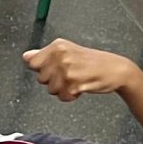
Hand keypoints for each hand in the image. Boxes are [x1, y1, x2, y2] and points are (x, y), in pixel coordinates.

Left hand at [22, 38, 141, 101]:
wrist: (117, 69)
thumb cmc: (93, 61)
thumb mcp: (68, 52)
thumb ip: (45, 55)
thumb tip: (26, 56)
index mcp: (58, 46)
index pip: (32, 63)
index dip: (43, 69)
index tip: (56, 67)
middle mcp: (62, 56)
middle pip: (41, 79)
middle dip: (53, 81)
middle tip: (70, 74)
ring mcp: (68, 70)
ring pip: (51, 90)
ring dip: (63, 89)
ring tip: (76, 80)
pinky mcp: (76, 83)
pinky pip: (63, 97)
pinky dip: (71, 96)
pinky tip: (80, 87)